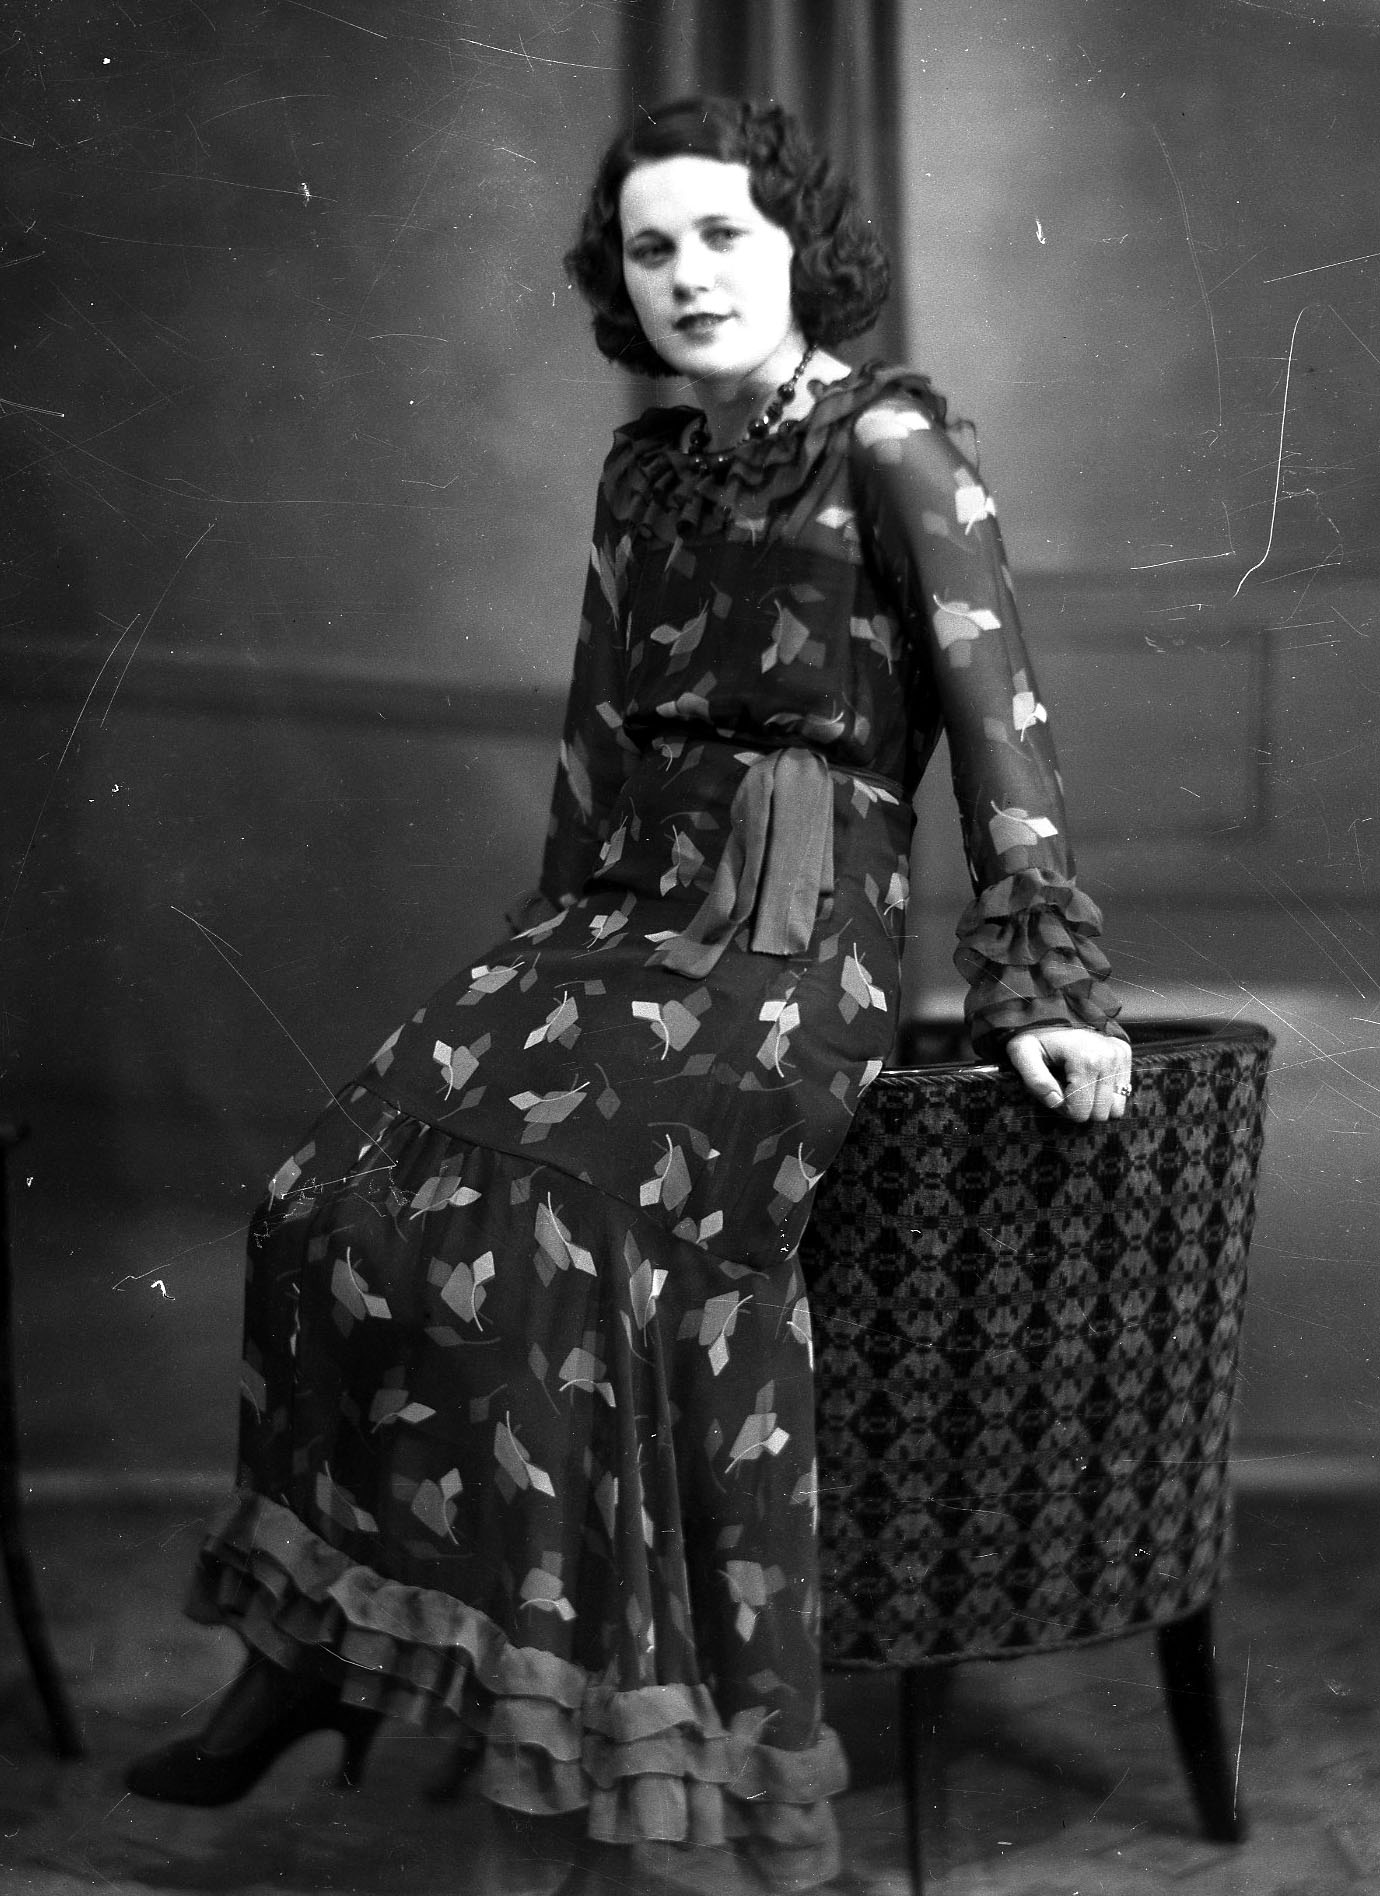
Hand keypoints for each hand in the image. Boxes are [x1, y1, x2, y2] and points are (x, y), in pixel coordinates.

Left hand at [1006, 1026, 1131, 1122]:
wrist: (1055, 1009)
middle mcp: (1109, 1058)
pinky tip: (1091, 1080)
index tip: (1054, 1092)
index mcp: (1085, 1060)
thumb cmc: (1037, 1035)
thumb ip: (1034, 1080)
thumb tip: (1055, 1103)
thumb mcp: (1022, 1053)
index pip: (1079, 1112)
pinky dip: (1107, 1093)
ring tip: (1080, 1086)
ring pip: (1115, 1108)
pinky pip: (1123, 1093)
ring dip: (1096, 1103)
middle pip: (1099, 1114)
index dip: (1063, 1109)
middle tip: (1066, 1089)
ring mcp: (1120, 1056)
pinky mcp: (1125, 1054)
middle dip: (1080, 1107)